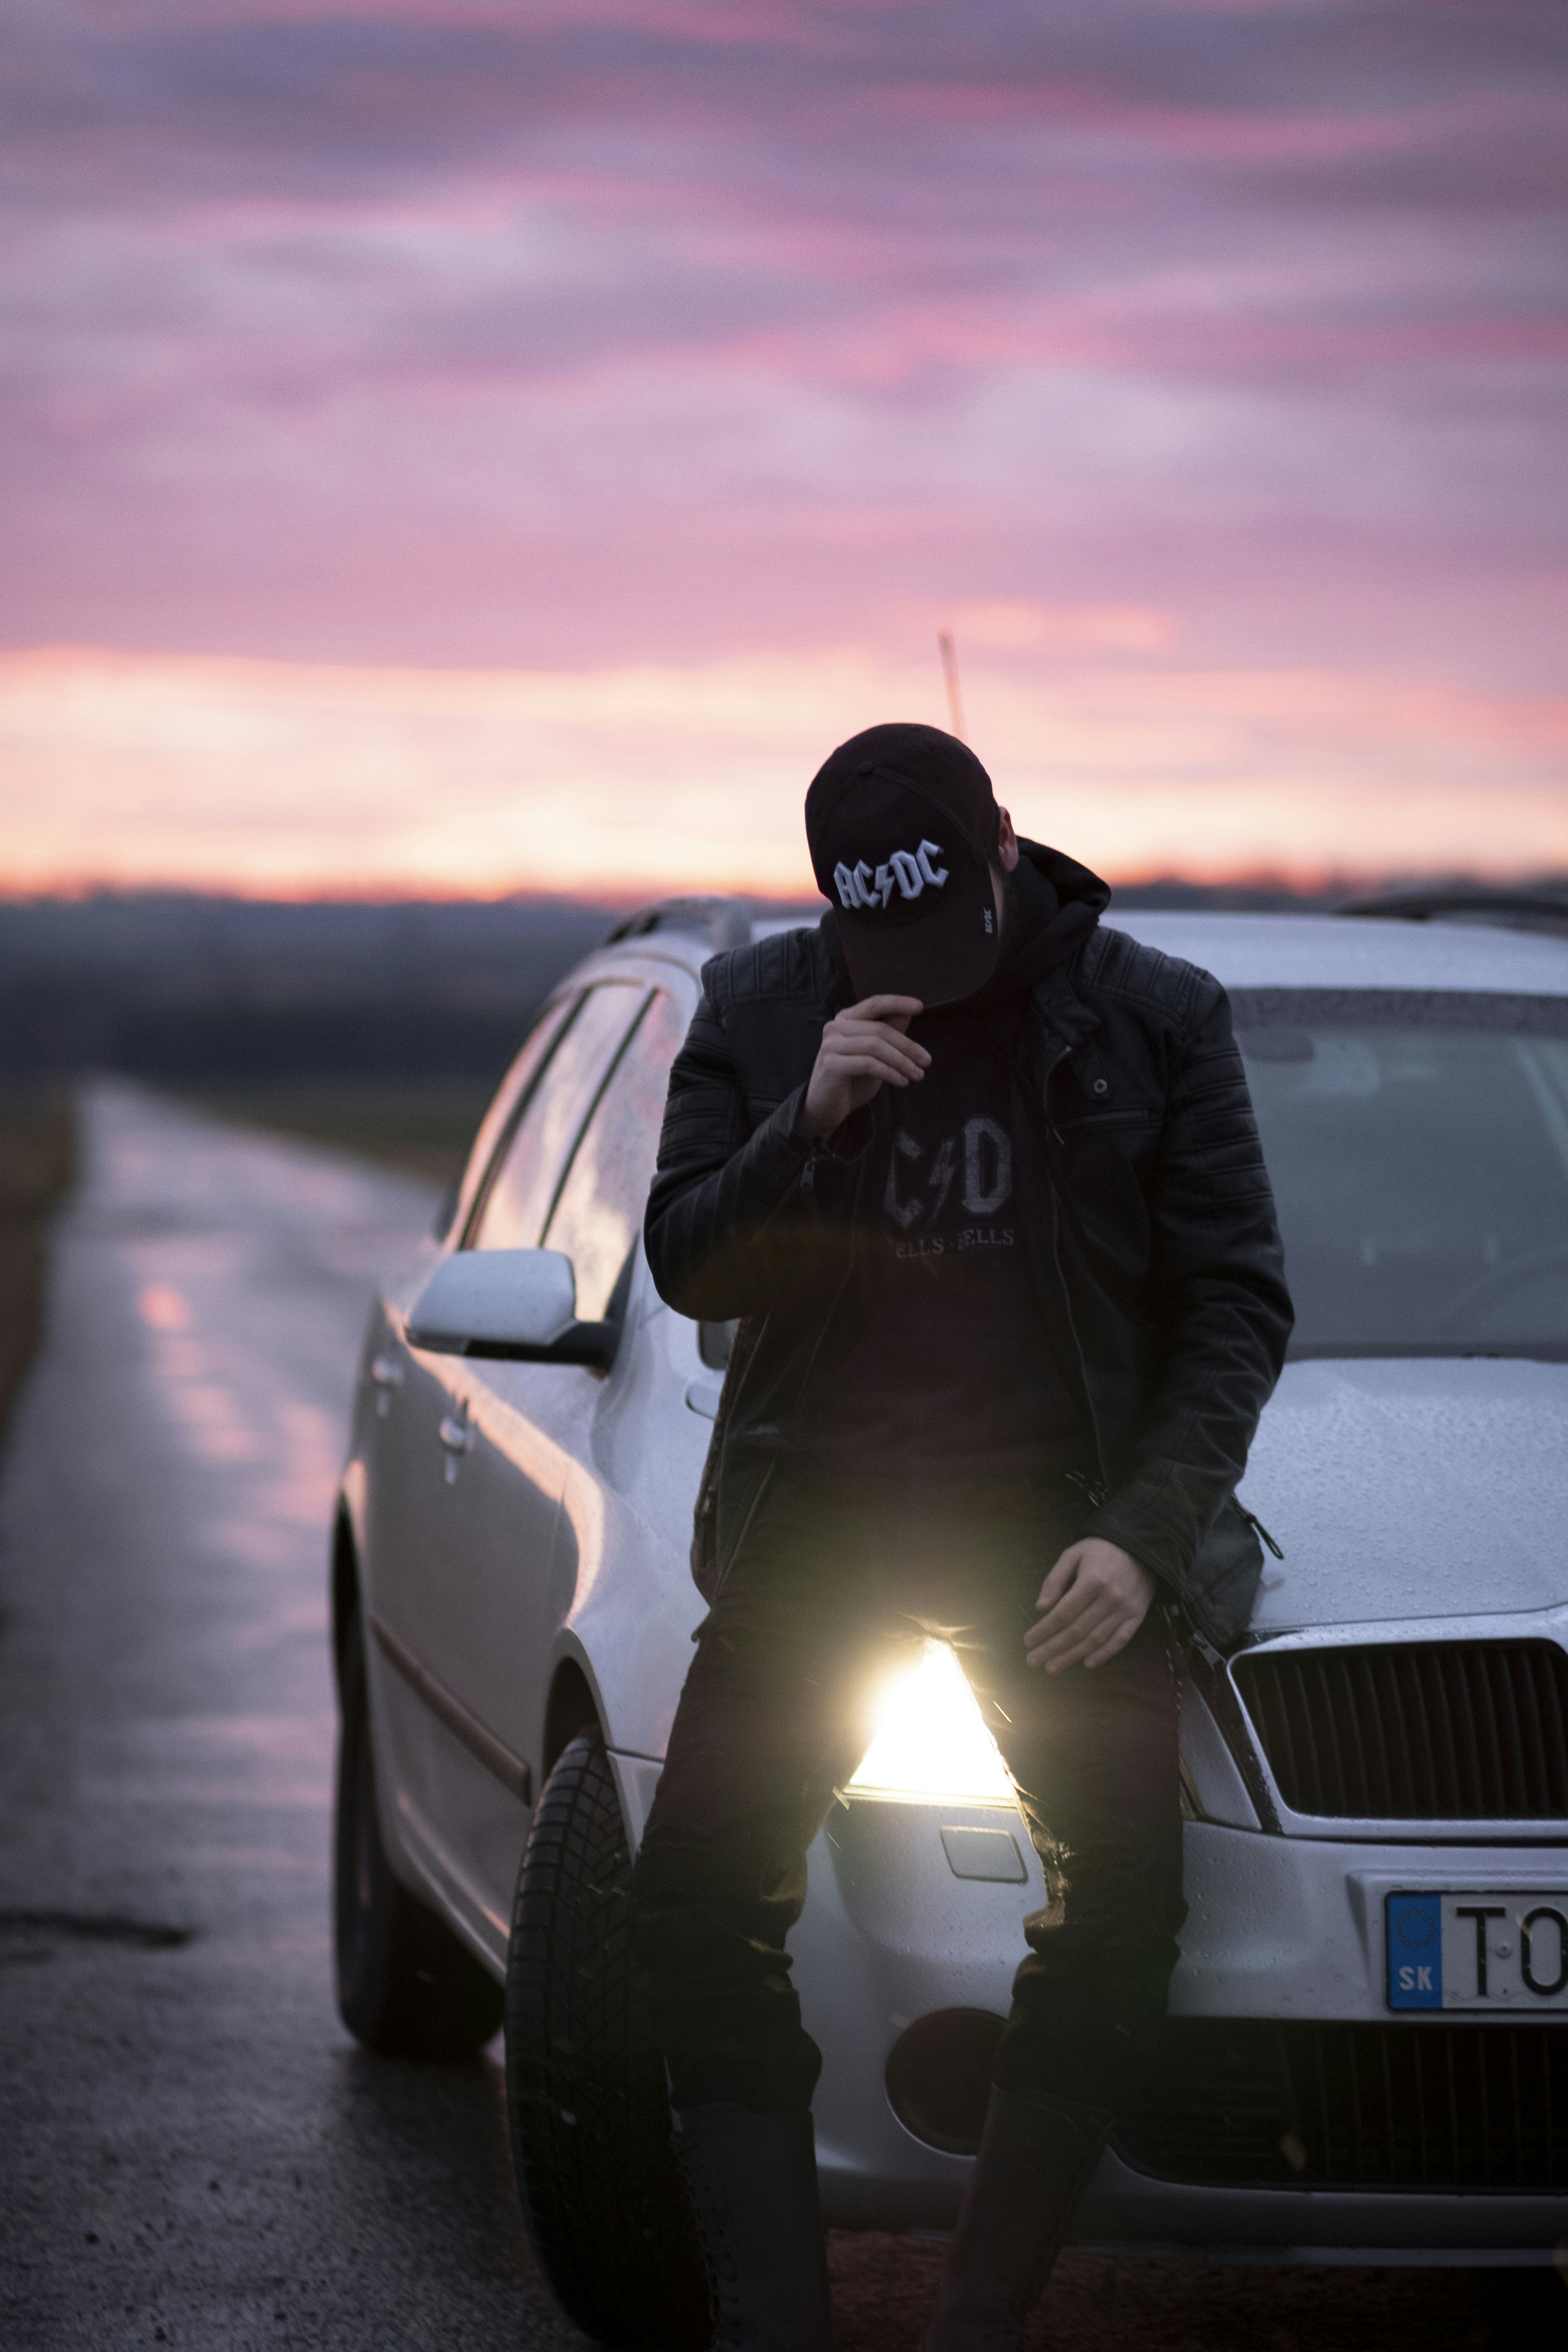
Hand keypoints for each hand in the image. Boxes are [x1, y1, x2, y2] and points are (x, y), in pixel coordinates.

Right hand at [797, 995, 928, 1139]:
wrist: (825, 1108)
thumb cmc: (851, 1080)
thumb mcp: (875, 1055)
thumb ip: (887, 1033)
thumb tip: (907, 1013)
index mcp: (845, 1020)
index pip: (874, 1004)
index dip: (897, 1002)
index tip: (919, 1006)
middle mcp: (835, 1027)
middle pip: (879, 1029)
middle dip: (908, 1046)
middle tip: (926, 1061)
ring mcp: (831, 1045)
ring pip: (875, 1046)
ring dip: (901, 1062)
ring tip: (917, 1075)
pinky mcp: (831, 1065)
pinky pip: (868, 1064)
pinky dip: (889, 1072)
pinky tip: (901, 1081)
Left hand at [1025, 1539, 1155, 1673]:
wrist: (1142, 1548)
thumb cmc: (1101, 1550)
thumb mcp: (1073, 1554)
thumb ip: (1055, 1579)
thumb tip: (1040, 1607)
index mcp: (1092, 1581)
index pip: (1063, 1613)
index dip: (1044, 1630)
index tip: (1028, 1641)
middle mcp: (1110, 1599)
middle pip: (1077, 1631)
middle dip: (1052, 1648)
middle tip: (1033, 1661)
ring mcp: (1126, 1610)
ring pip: (1096, 1640)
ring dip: (1072, 1656)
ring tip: (1052, 1667)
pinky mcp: (1138, 1617)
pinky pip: (1120, 1640)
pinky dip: (1104, 1654)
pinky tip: (1087, 1663)